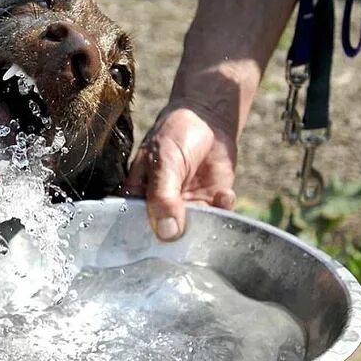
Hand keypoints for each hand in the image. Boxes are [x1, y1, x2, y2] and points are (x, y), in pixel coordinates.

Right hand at [125, 106, 237, 240]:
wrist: (208, 119)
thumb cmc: (176, 134)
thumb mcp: (165, 162)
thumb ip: (163, 197)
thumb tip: (167, 234)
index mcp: (138, 197)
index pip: (136, 227)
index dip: (147, 239)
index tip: (164, 241)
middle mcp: (159, 208)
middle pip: (165, 236)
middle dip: (181, 238)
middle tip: (194, 230)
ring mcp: (185, 208)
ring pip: (193, 232)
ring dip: (206, 225)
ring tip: (213, 206)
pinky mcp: (210, 205)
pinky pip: (217, 219)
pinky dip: (223, 210)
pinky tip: (224, 194)